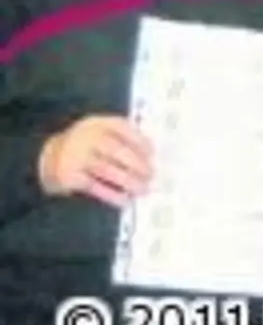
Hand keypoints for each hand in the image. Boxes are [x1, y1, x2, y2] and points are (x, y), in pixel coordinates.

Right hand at [38, 116, 152, 207]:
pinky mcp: (69, 176)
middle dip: (137, 164)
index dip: (139, 141)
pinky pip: (95, 186)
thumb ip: (124, 137)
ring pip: (107, 170)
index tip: (152, 153)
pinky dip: (112, 195)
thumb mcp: (101, 131)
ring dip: (128, 182)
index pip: (122, 128)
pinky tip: (125, 200)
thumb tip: (150, 156)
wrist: (48, 157)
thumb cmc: (86, 144)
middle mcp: (86, 137)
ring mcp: (76, 157)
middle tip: (150, 175)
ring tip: (142, 189)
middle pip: (116, 150)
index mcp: (97, 123)